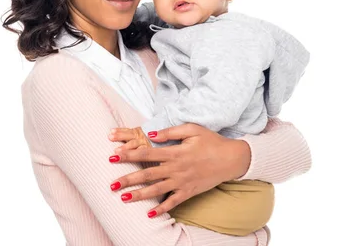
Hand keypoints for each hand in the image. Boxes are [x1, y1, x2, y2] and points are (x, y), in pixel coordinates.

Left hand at [108, 123, 250, 216]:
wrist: (232, 159)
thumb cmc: (211, 141)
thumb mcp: (192, 130)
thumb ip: (170, 132)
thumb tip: (151, 134)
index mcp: (175, 152)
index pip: (147, 153)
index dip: (129, 154)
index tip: (114, 155)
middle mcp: (176, 168)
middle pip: (147, 174)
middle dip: (128, 179)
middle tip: (111, 184)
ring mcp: (182, 182)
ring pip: (156, 190)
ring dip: (139, 195)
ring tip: (123, 198)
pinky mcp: (189, 192)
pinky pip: (173, 202)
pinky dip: (162, 209)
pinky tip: (149, 214)